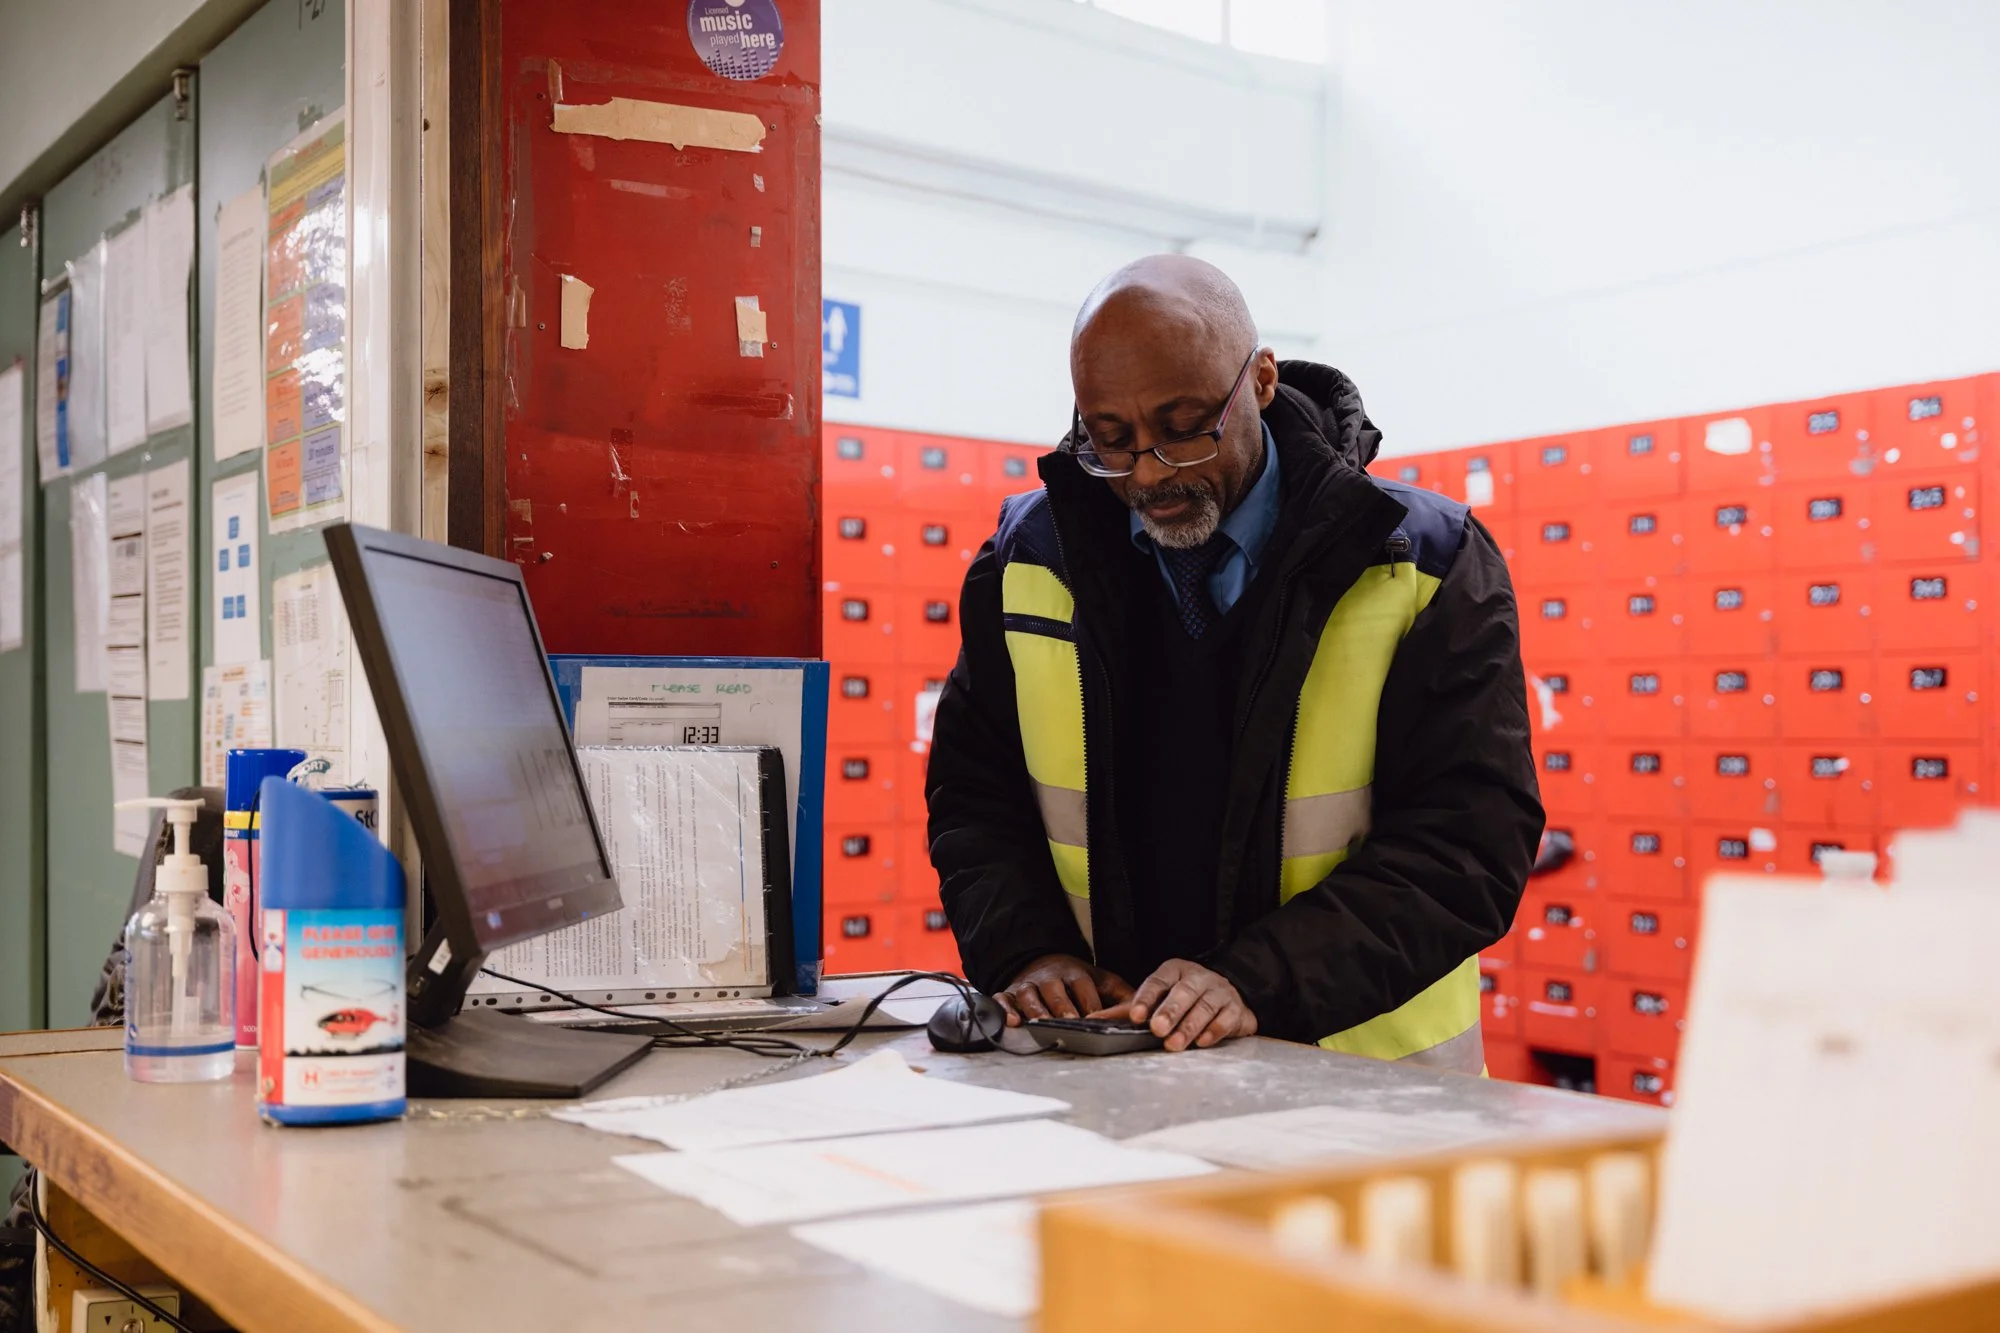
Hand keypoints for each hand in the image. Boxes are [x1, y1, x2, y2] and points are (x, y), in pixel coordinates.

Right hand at [996, 954, 1133, 1027]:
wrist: (1043, 964)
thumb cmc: (1077, 980)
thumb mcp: (1102, 981)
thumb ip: (1121, 995)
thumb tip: (1141, 1011)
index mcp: (1074, 972)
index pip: (1082, 985)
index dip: (1088, 1001)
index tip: (1094, 1017)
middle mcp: (1050, 978)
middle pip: (1055, 990)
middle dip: (1062, 1006)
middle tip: (1069, 1022)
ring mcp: (1028, 985)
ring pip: (1029, 995)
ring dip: (1036, 1009)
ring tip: (1042, 1024)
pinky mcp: (1010, 994)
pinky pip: (1004, 999)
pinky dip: (1006, 1009)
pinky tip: (1013, 1021)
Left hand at [1094, 959, 1256, 1051]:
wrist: (1230, 997)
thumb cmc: (1185, 999)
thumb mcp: (1157, 999)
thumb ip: (1125, 1011)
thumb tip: (1091, 1020)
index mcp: (1174, 971)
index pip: (1157, 981)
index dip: (1146, 998)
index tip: (1134, 1016)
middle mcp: (1198, 978)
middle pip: (1183, 992)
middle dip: (1170, 1011)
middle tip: (1156, 1029)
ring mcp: (1220, 992)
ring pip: (1205, 1006)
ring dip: (1189, 1026)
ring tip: (1174, 1044)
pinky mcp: (1237, 1009)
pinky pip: (1227, 1018)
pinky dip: (1215, 1030)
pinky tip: (1203, 1042)